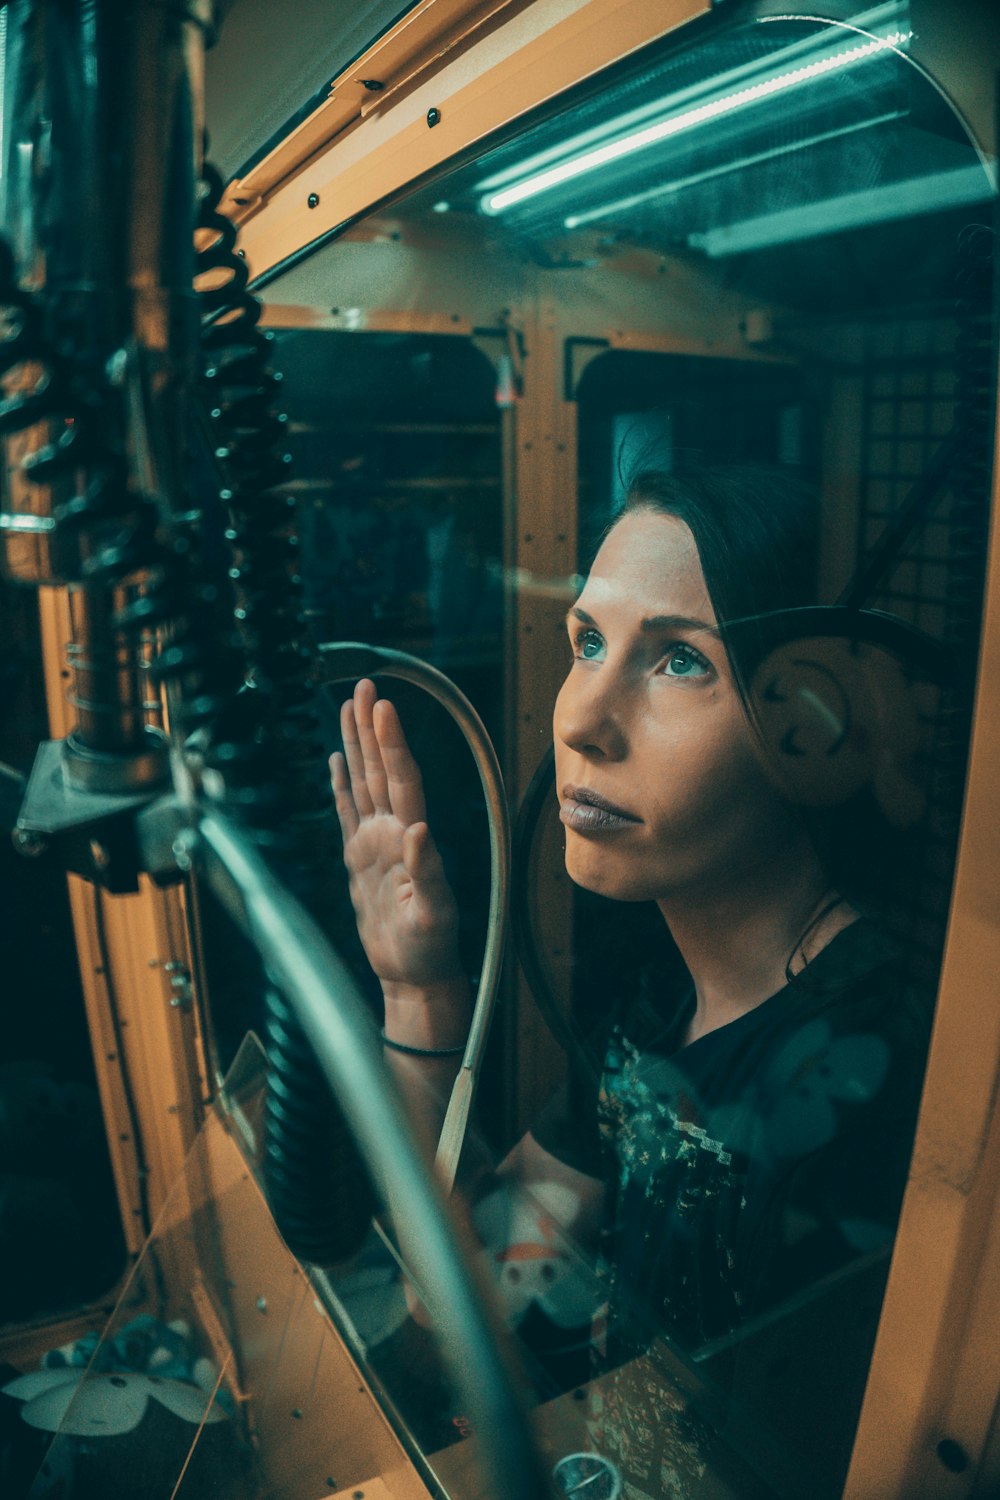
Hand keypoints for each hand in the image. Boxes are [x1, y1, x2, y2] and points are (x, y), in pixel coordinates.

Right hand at [330, 680, 461, 990]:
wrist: (414, 975)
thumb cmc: (429, 949)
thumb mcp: (432, 916)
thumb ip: (427, 874)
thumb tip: (420, 831)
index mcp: (412, 840)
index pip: (402, 780)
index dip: (393, 743)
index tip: (384, 708)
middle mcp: (395, 833)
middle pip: (382, 768)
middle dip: (373, 727)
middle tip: (363, 686)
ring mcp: (377, 843)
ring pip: (364, 781)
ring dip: (358, 744)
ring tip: (348, 707)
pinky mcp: (361, 858)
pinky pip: (348, 811)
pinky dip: (343, 784)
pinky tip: (339, 760)